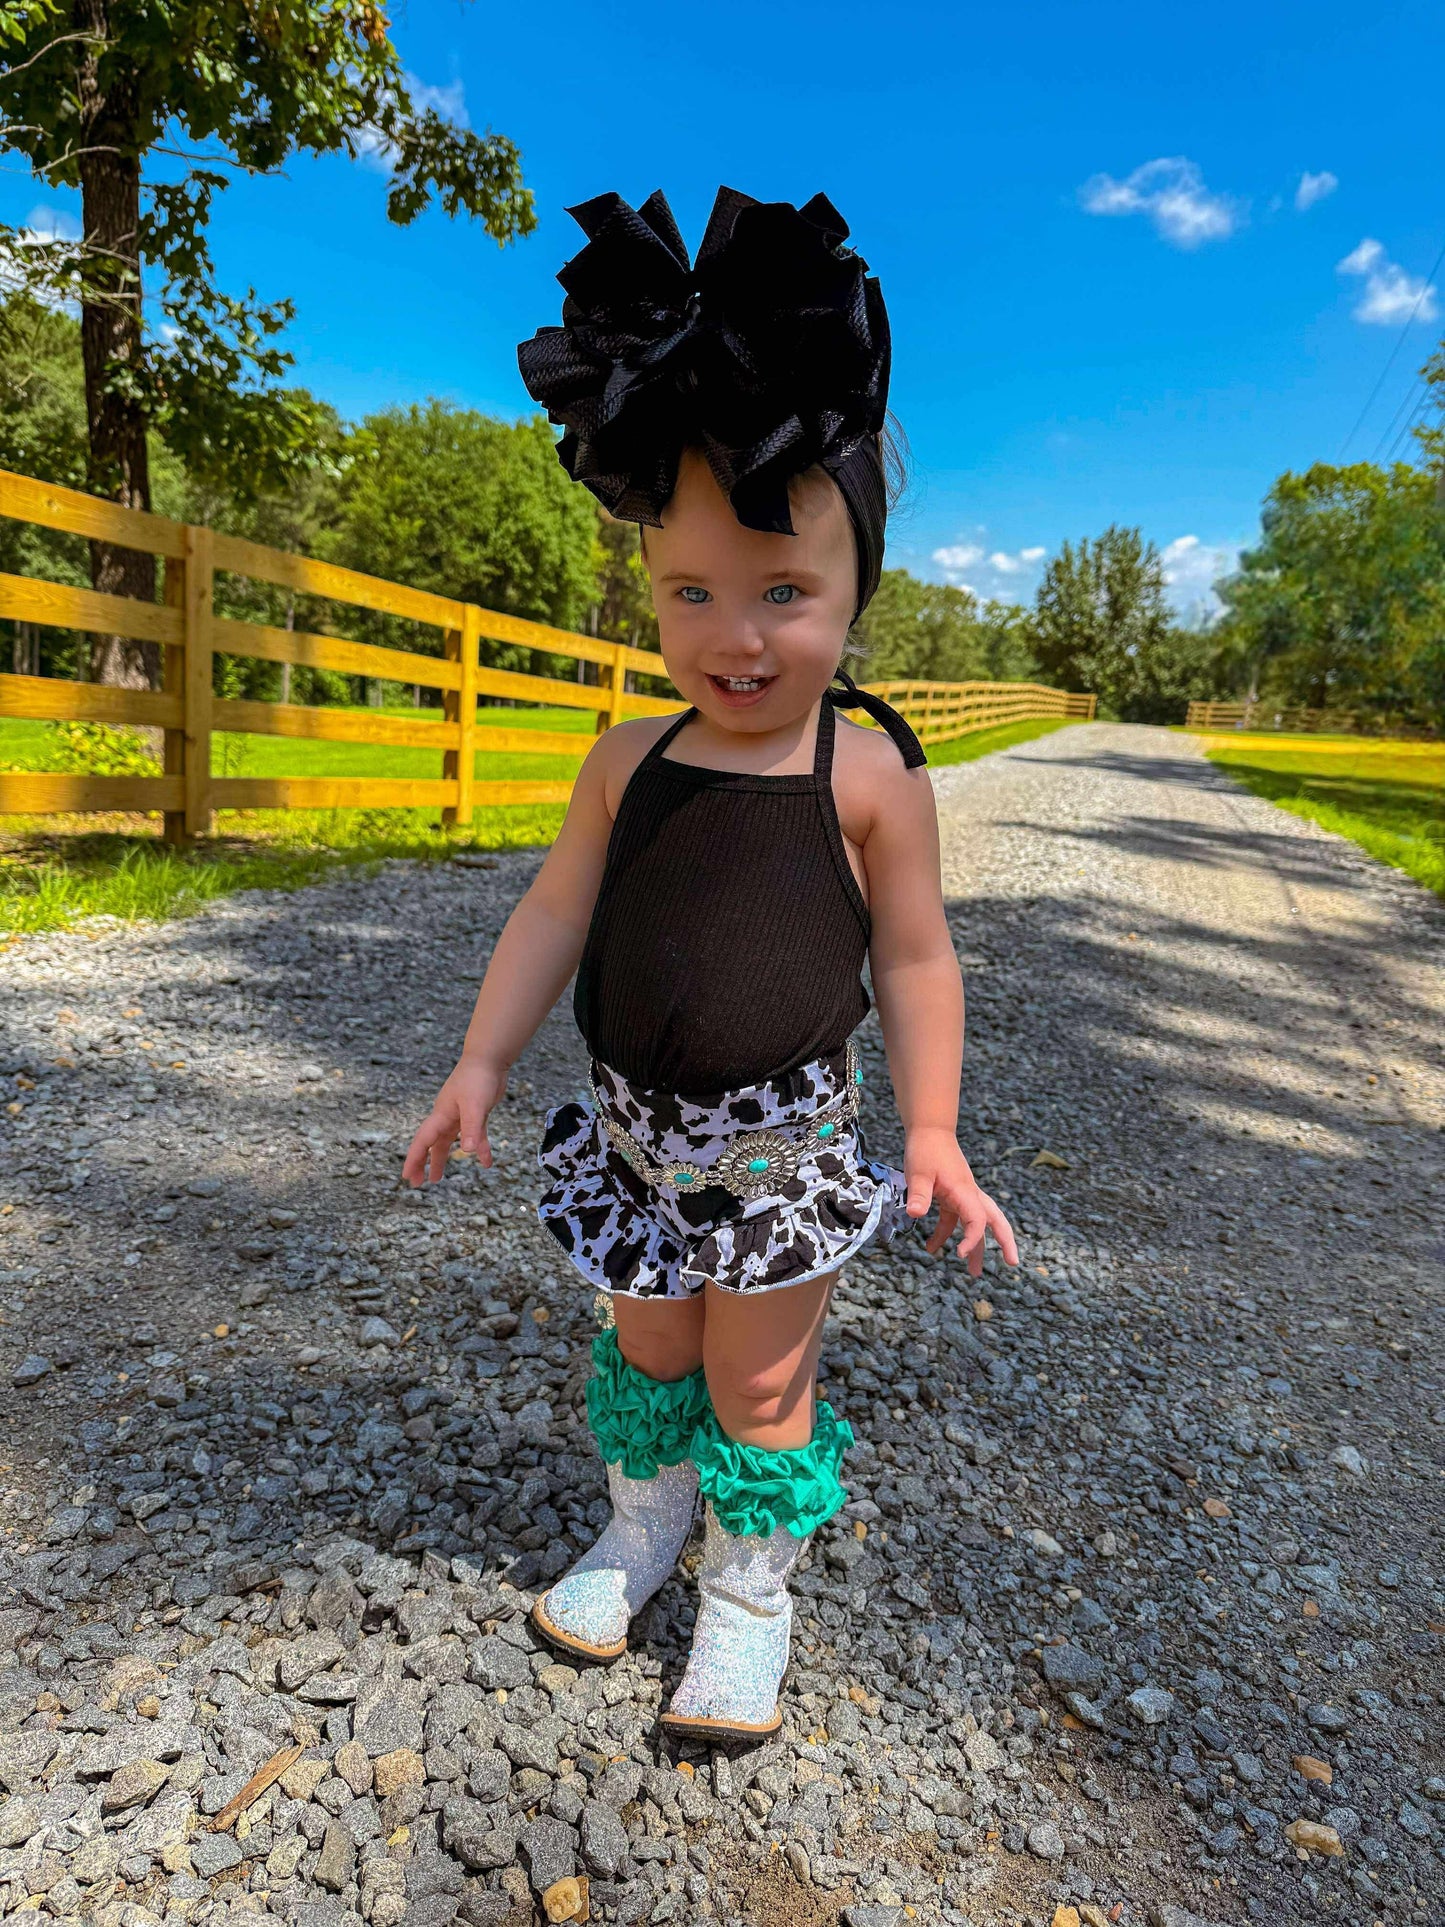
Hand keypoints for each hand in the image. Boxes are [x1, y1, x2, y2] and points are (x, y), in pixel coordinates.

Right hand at [402, 1055, 507, 1186]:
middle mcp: (446, 1116)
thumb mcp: (475, 1105)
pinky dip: (479, 1149)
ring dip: (443, 1159)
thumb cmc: (477, 1077)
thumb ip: (472, 1128)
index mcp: (441, 1115)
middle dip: (423, 1163)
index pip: (423, 1141)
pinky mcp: (476, 1113)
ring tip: (437, 1178)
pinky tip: (486, 1162)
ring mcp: (460, 1115)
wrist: (489, 1058)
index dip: (414, 1160)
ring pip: (448, 1142)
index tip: (407, 1177)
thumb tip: (468, 1152)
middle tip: (417, 1183)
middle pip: (431, 1144)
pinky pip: (474, 1136)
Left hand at [903, 1126, 1018, 1278]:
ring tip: (974, 1272)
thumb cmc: (926, 1149)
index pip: (977, 1220)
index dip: (972, 1239)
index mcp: (965, 1191)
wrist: (929, 1130)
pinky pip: (955, 1220)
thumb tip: (916, 1214)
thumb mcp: (919, 1172)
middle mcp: (969, 1195)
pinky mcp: (952, 1196)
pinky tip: (931, 1248)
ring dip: (976, 1247)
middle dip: (1005, 1242)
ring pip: (977, 1224)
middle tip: (1013, 1263)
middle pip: (995, 1220)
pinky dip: (947, 1234)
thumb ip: (918, 1193)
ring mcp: (963, 1195)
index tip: (958, 1253)